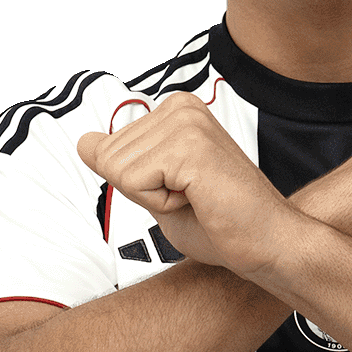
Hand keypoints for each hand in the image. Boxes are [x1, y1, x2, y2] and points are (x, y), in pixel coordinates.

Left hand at [77, 94, 292, 278]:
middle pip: (109, 157)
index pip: (109, 147)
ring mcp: (186, 123)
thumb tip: (86, 142)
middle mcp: (181, 108)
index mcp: (176, 111)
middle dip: (143, 191)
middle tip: (192, 197)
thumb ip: (123, 163)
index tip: (182, 189)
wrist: (266, 244)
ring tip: (197, 197)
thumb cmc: (221, 223)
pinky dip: (161, 203)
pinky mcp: (188, 146)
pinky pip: (134, 182)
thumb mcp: (156, 189)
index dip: (138, 185)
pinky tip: (198, 198)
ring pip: (119, 170)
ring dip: (154, 198)